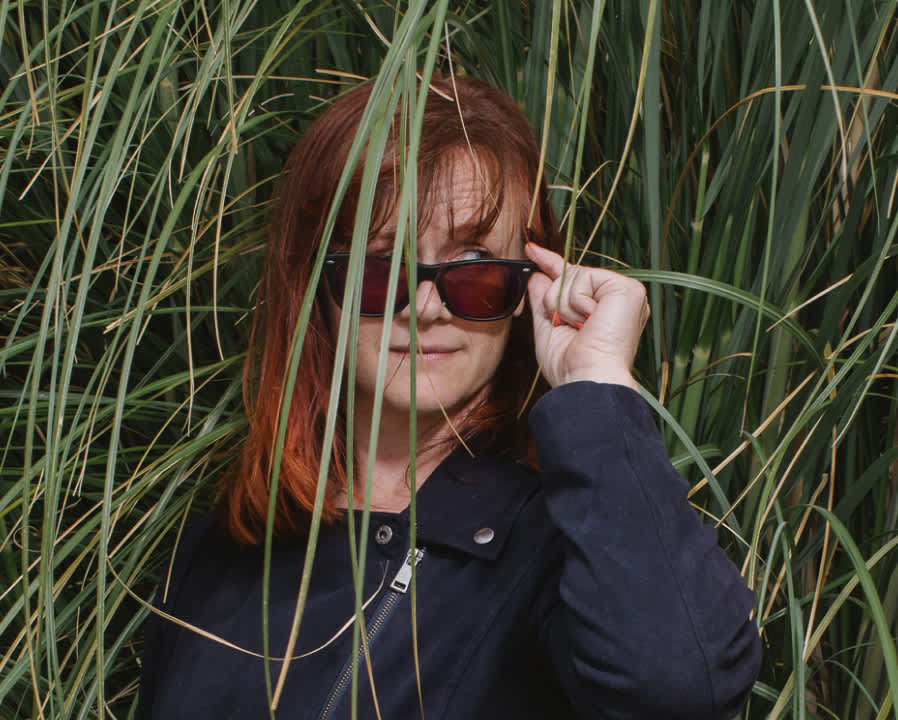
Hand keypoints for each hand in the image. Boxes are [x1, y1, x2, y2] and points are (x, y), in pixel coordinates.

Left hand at [525, 243, 648, 389]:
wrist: (585, 378)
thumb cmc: (570, 365)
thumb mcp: (548, 327)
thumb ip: (543, 299)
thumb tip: (536, 274)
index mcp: (602, 309)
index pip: (574, 278)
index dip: (550, 262)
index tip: (531, 249)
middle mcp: (615, 298)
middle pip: (568, 275)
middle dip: (554, 301)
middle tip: (569, 327)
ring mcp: (624, 291)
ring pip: (572, 275)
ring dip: (564, 306)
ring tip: (582, 328)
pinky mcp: (627, 288)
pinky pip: (583, 277)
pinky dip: (576, 302)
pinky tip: (590, 320)